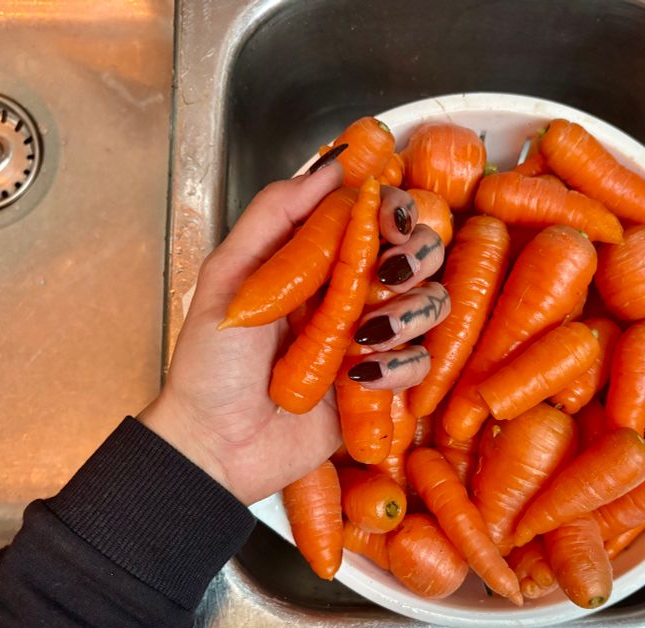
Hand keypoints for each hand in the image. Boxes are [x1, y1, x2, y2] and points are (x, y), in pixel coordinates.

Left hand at [139, 160, 447, 504]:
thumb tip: (330, 165)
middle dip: (416, 257)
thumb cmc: (212, 363)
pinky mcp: (381, 386)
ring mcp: (369, 339)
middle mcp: (351, 292)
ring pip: (432, 305)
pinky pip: (420, 362)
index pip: (378, 215)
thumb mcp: (230, 276)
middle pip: (421, 253)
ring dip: (408, 314)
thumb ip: (275, 215)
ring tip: (365, 335)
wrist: (217, 444)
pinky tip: (361, 377)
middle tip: (386, 274)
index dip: (398, 209)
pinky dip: (399, 366)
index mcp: (316, 259)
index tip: (391, 219)